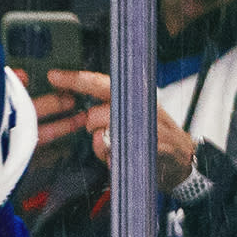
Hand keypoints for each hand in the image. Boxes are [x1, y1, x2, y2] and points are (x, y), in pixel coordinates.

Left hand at [38, 70, 196, 193]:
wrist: (182, 161)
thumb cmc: (154, 137)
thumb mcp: (133, 115)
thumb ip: (109, 110)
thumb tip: (82, 110)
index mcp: (136, 95)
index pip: (101, 83)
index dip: (76, 79)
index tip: (54, 76)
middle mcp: (141, 107)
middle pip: (97, 113)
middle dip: (93, 125)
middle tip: (101, 130)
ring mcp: (147, 128)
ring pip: (103, 135)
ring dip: (103, 145)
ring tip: (119, 146)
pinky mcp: (150, 148)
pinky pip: (115, 155)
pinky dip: (114, 160)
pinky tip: (126, 158)